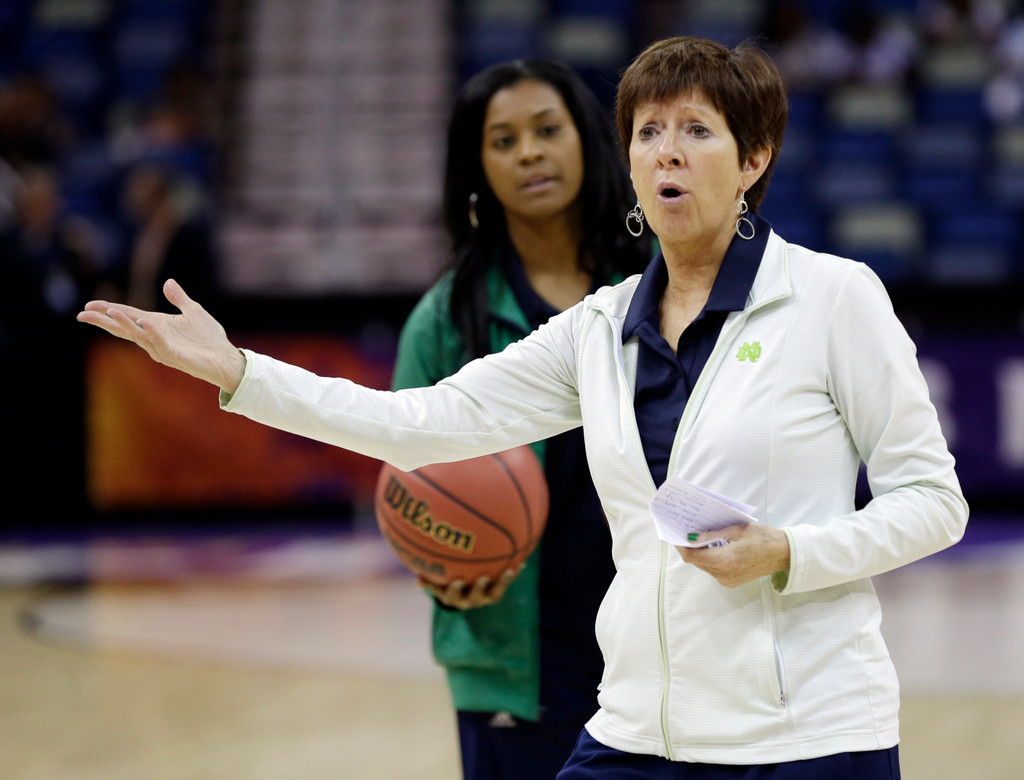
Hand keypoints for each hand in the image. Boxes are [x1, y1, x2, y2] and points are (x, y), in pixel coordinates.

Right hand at [77, 279, 245, 392]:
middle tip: (83, 314)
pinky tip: (144, 322)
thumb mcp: (193, 311)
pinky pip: (161, 344)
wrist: (225, 357)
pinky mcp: (176, 356)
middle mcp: (155, 337)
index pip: (128, 316)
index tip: (89, 304)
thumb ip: (179, 298)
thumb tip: (168, 282)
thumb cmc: (209, 338)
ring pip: (138, 335)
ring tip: (110, 312)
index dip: (109, 310)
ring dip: (124, 324)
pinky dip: (152, 333)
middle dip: (104, 320)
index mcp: (157, 325)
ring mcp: (163, 348)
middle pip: (124, 328)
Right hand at [419, 566, 522, 609]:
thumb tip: (417, 580)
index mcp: (455, 598)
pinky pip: (506, 582)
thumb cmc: (448, 582)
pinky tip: (523, 563)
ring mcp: (486, 597)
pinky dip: (514, 574)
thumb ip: (429, 582)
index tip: (456, 581)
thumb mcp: (438, 583)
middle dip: (478, 589)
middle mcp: (471, 600)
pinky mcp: (498, 591)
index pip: (451, 597)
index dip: (455, 590)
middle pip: (474, 598)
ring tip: (509, 571)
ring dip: (502, 582)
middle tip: (481, 577)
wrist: (467, 592)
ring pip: (495, 593)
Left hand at [677, 523, 789, 587]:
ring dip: (700, 553)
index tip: (676, 534)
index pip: (692, 557)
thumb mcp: (735, 530)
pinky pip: (714, 570)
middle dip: (691, 548)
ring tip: (701, 537)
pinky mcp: (732, 582)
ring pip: (705, 566)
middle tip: (688, 532)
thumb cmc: (762, 537)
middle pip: (697, 562)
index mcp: (724, 561)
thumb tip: (691, 538)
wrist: (783, 553)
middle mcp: (723, 575)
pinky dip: (710, 558)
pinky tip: (713, 546)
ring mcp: (727, 581)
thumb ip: (711, 535)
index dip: (681, 546)